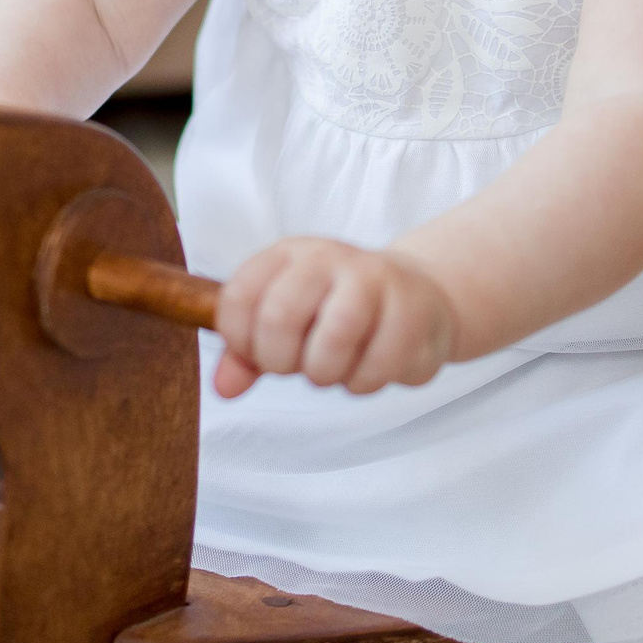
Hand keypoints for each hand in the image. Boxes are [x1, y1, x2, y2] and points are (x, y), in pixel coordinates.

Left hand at [212, 237, 457, 398]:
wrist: (418, 296)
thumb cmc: (338, 312)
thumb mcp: (287, 321)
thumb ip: (247, 354)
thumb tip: (224, 388)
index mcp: (289, 254)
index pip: (238, 298)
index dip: (240, 342)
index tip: (258, 356)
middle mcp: (329, 257)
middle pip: (279, 317)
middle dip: (281, 361)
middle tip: (296, 367)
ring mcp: (375, 279)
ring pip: (333, 339)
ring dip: (325, 374)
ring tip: (333, 370)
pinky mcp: (414, 311)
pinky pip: (378, 366)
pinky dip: (364, 383)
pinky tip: (369, 369)